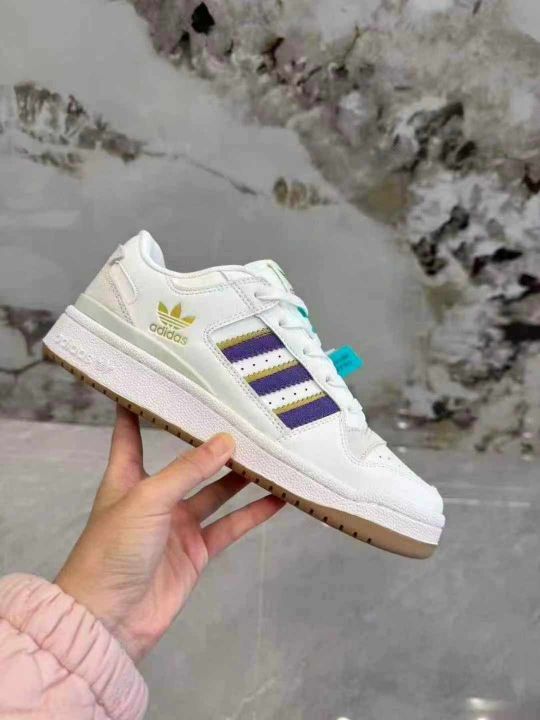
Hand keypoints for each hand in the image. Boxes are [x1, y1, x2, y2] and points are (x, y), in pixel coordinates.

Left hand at [55, 405, 283, 661]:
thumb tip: (227, 440)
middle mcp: (154, 495)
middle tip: (241, 416)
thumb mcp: (148, 498)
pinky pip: (230, 526)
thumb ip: (189, 469)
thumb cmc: (114, 548)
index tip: (159, 380)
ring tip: (269, 451)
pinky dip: (254, 514)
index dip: (140, 406)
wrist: (110, 619)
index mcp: (127, 476)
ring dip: (240, 476)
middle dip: (210, 442)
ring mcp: (178, 524)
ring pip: (215, 492)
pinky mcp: (198, 551)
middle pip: (186, 461)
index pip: (131, 431)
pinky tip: (278, 498)